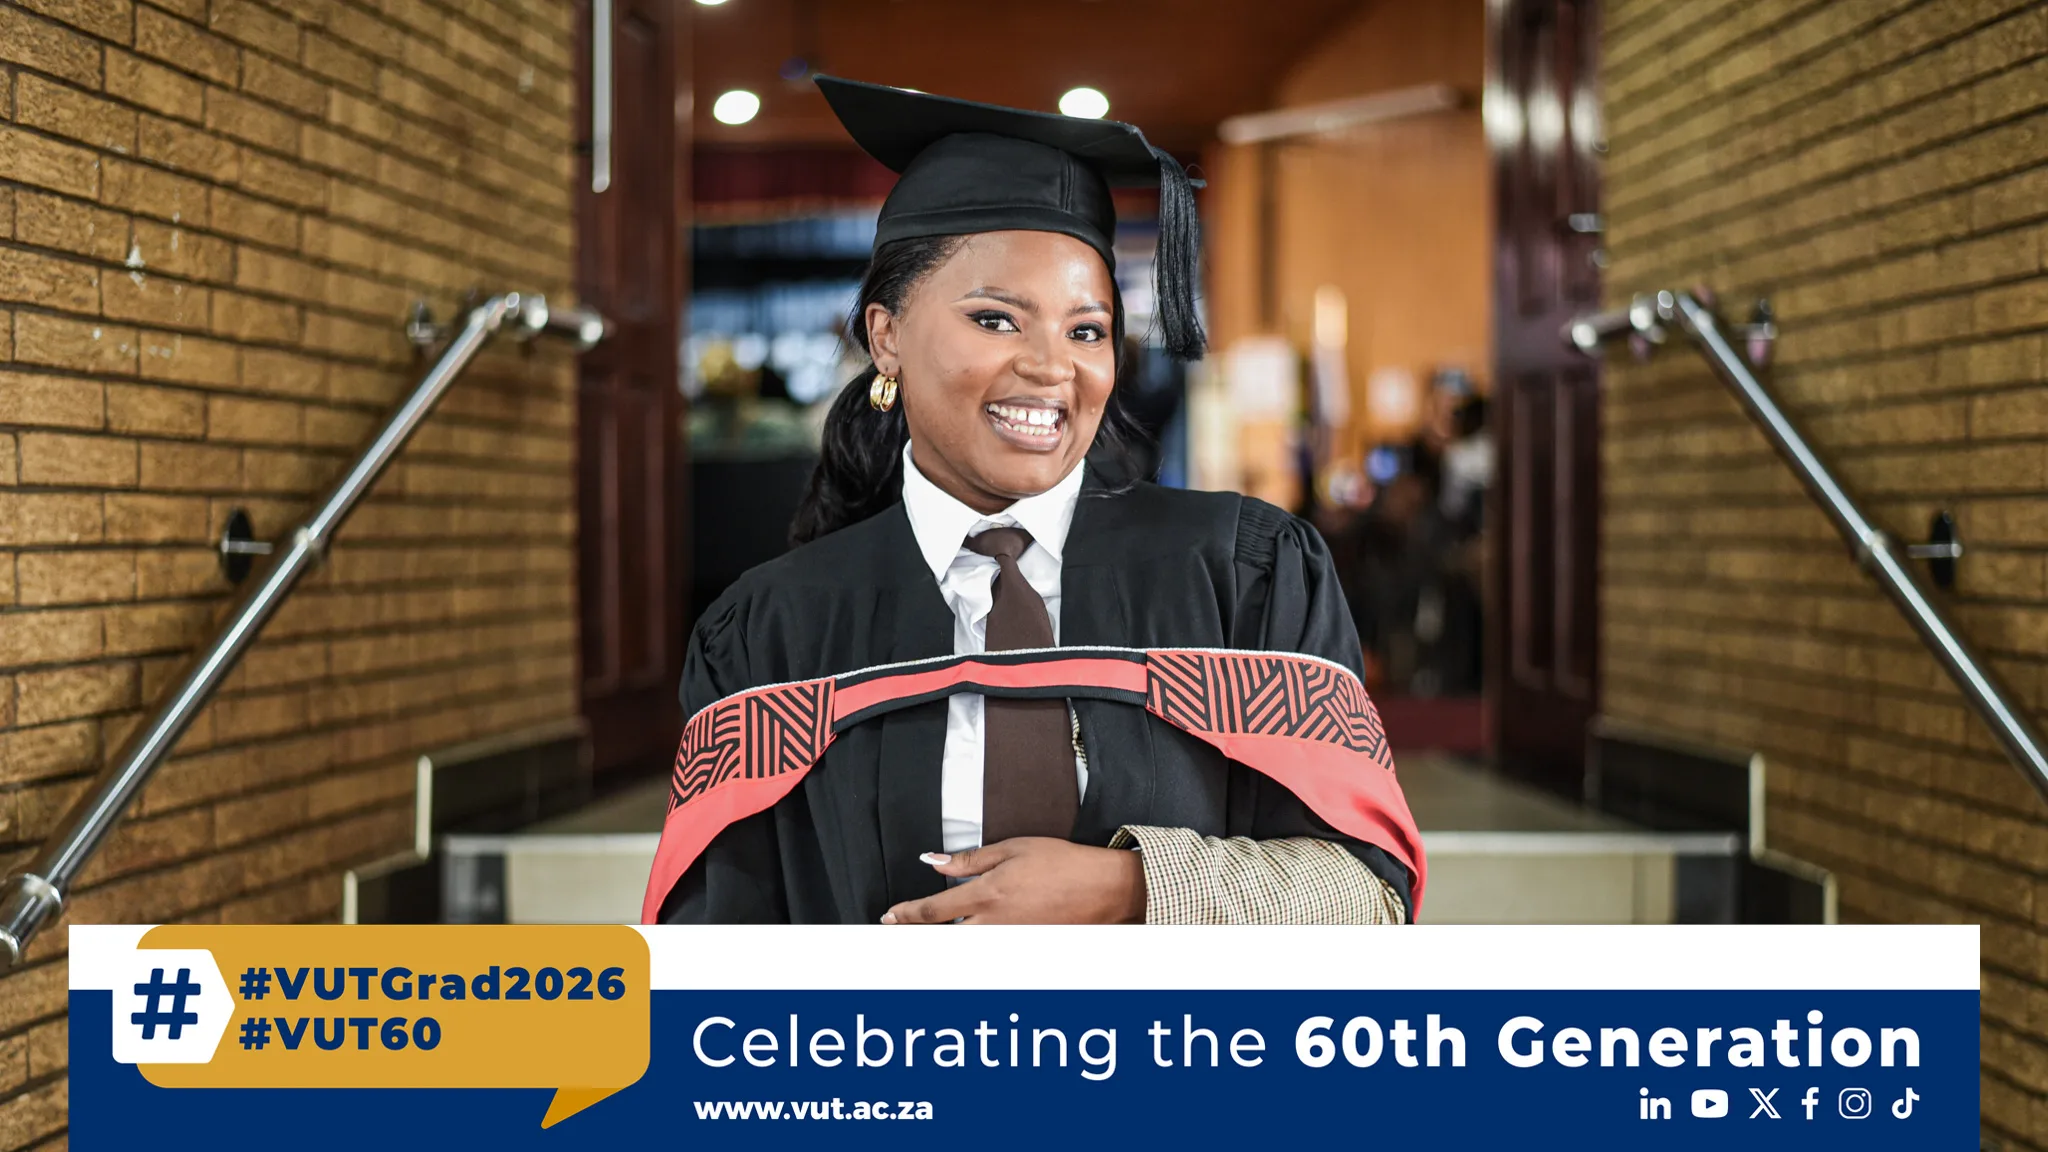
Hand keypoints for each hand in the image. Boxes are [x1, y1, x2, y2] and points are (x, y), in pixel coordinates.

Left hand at [880, 838, 1145, 924]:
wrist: (1104, 889)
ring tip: (923, 939)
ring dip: (941, 944)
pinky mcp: (1023, 948)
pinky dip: (972, 947)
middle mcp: (994, 923)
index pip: (933, 911)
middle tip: (896, 932)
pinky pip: (989, 952)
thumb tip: (935, 861)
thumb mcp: (1012, 848)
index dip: (905, 915)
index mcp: (987, 894)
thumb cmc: (1063, 864)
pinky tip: (967, 941)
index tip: (890, 916)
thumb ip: (970, 858)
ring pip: (963, 949)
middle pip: (941, 939)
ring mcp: (1009, 940)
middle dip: (915, 937)